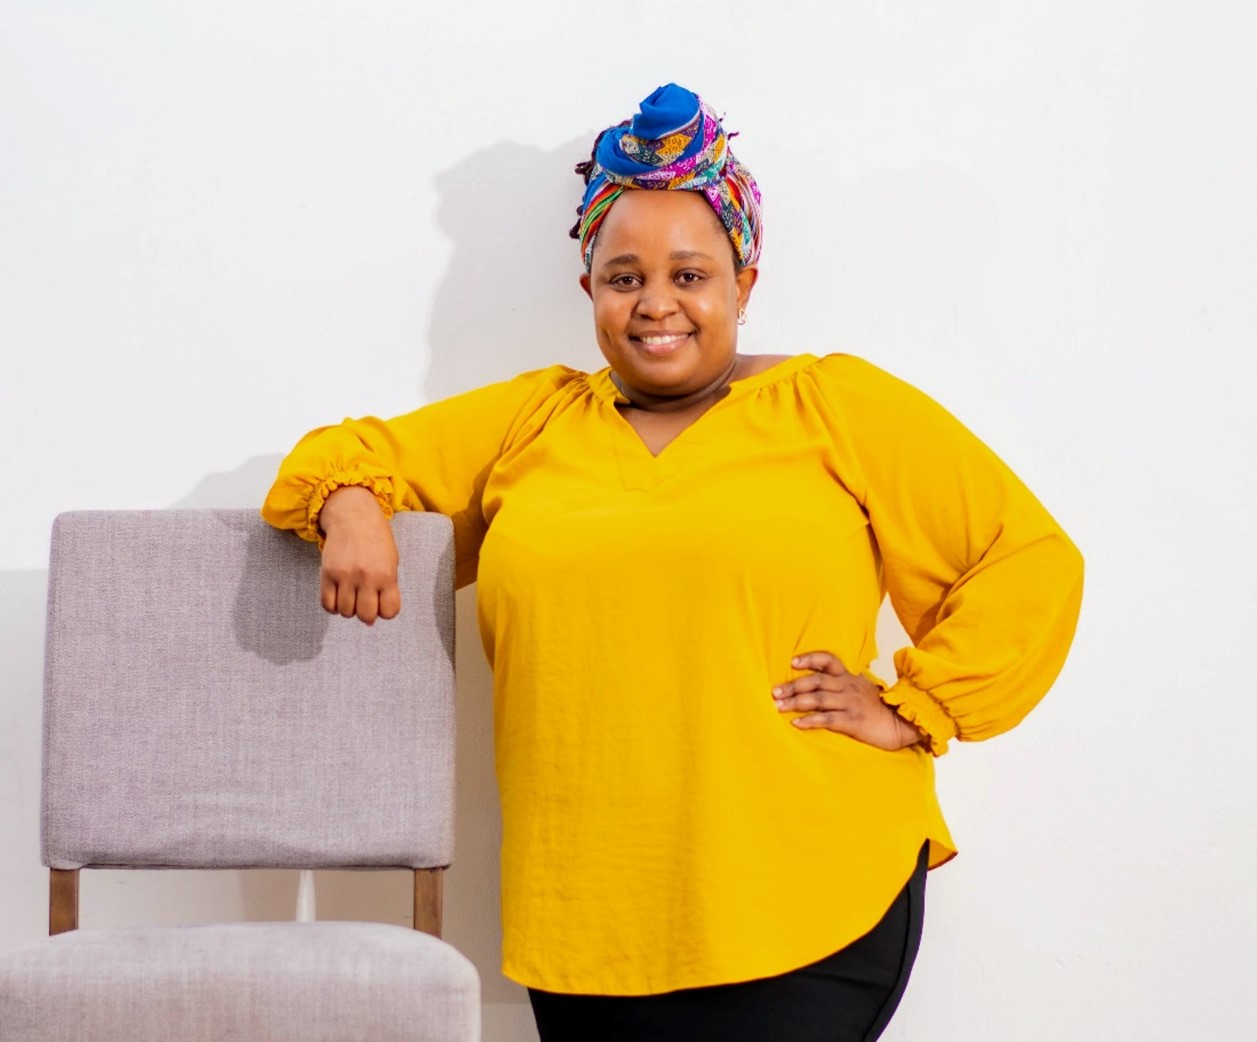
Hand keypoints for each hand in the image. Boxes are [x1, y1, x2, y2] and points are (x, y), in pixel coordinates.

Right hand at [317, 486, 400, 624]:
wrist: (353, 516)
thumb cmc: (376, 540)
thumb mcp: (391, 562)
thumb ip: (386, 589)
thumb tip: (370, 621)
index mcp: (386, 574)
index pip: (389, 611)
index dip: (386, 611)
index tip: (383, 604)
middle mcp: (366, 577)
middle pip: (366, 615)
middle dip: (367, 614)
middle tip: (365, 603)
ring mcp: (345, 575)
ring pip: (345, 612)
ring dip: (349, 609)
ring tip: (352, 596)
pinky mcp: (327, 573)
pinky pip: (327, 604)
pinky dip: (333, 606)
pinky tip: (338, 596)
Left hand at [772, 651, 924, 751]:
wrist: (903, 723)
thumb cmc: (878, 708)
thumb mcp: (862, 689)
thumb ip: (843, 684)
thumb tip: (820, 684)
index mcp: (849, 678)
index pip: (828, 660)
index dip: (810, 658)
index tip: (793, 661)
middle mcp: (847, 687)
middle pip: (816, 681)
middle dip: (793, 685)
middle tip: (774, 692)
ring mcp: (850, 703)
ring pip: (818, 699)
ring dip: (796, 702)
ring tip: (778, 706)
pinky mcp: (853, 721)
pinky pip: (828, 719)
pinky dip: (810, 720)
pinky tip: (797, 723)